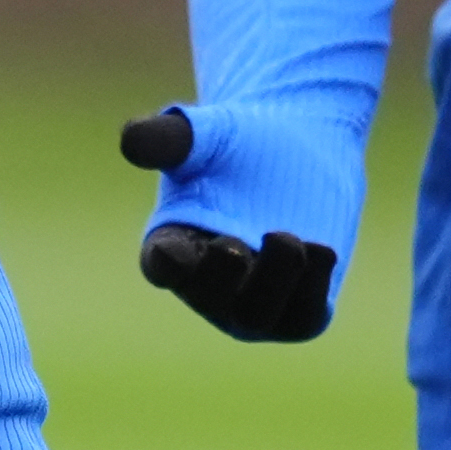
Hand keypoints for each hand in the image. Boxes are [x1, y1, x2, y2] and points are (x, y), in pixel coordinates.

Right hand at [120, 108, 335, 340]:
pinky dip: (312, 287)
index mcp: (171, 245)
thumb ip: (166, 138)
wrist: (301, 146)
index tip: (172, 251)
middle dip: (221, 276)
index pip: (161, 266)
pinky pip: (304, 316)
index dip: (167, 263)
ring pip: (258, 314)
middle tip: (233, 243)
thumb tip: (130, 141)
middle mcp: (209, 286)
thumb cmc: (237, 142)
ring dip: (272, 280)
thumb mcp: (203, 133)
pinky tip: (320, 249)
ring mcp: (255, 303)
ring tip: (285, 236)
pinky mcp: (300, 309)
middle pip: (210, 297)